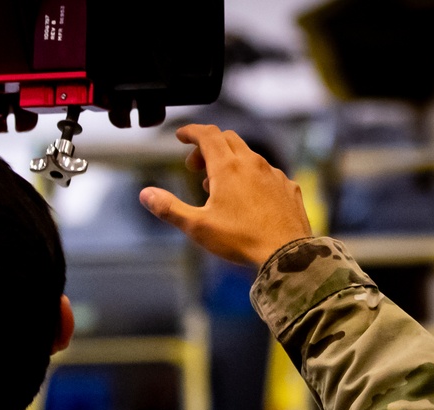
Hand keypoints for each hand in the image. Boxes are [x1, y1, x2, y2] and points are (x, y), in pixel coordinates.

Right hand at [139, 124, 311, 266]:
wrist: (287, 254)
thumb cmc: (241, 240)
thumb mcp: (197, 226)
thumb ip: (169, 208)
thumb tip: (145, 194)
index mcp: (228, 167)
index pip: (207, 135)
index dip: (191, 132)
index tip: (181, 135)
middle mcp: (252, 164)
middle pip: (228, 139)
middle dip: (207, 146)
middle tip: (195, 166)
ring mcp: (273, 174)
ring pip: (248, 155)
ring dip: (229, 162)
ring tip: (218, 187)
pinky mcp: (287, 187)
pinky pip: (266, 173)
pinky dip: (251, 176)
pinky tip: (248, 197)